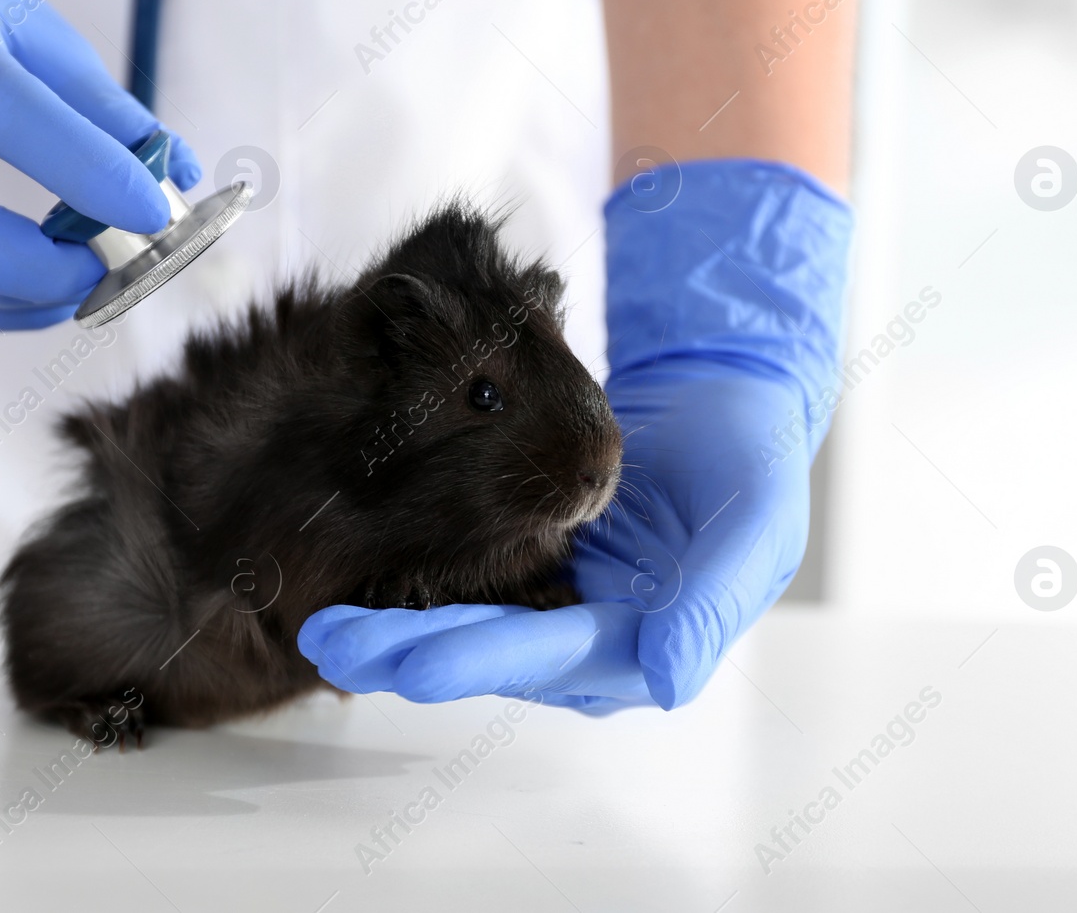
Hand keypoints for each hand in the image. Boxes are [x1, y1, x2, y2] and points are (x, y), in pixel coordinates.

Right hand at [0, 0, 198, 328]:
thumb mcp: (41, 29)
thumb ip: (107, 107)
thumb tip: (178, 178)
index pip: (3, 115)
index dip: (86, 171)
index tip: (155, 212)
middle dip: (47, 267)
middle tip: (122, 259)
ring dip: (44, 294)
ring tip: (107, 267)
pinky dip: (20, 305)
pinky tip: (68, 282)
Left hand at [299, 159, 852, 712]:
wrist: (722, 397)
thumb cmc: (750, 462)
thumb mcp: (756, 526)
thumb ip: (712, 603)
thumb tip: (667, 678)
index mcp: (642, 647)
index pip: (547, 658)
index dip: (477, 660)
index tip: (409, 665)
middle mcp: (587, 641)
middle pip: (485, 650)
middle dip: (403, 650)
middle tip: (327, 640)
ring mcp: (552, 604)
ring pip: (461, 623)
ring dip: (392, 626)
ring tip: (320, 620)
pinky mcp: (525, 562)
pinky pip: (461, 579)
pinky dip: (409, 581)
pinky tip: (354, 576)